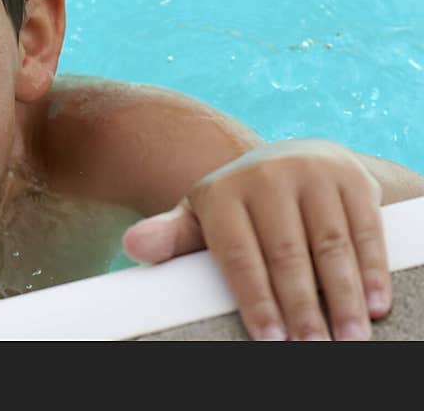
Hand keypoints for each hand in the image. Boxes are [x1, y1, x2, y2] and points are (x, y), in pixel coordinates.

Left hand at [122, 139, 389, 340]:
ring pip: (329, 243)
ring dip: (343, 295)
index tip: (270, 341)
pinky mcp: (350, 177)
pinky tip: (374, 304)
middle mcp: (265, 176)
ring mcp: (310, 172)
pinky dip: (372, 269)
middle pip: (285, 253)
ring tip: (348, 339)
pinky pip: (364, 228)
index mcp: (222, 192)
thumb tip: (132, 246)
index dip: (255, 300)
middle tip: (314, 349)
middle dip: (301, 306)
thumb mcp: (203, 216)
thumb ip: (171, 236)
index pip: (237, 254)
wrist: (293, 158)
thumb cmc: (240, 204)